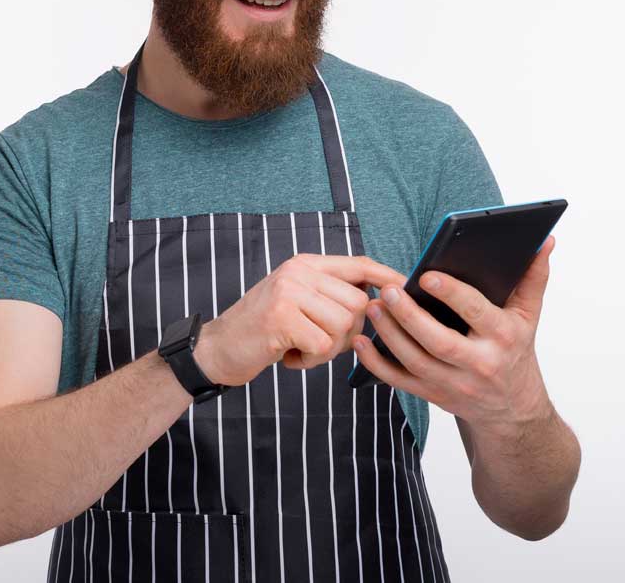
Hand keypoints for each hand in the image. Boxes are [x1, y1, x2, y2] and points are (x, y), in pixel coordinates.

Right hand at [195, 254, 405, 386]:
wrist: (217, 349)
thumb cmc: (263, 331)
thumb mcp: (296, 302)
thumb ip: (330, 296)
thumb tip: (380, 302)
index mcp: (305, 264)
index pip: (359, 264)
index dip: (387, 276)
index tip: (407, 288)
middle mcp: (299, 272)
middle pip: (359, 303)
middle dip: (349, 333)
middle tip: (318, 343)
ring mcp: (289, 292)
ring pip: (343, 326)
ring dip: (327, 350)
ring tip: (299, 349)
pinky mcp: (281, 317)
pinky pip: (322, 345)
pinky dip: (309, 360)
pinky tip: (287, 356)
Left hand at [353, 235, 556, 431]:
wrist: (513, 410)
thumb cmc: (516, 352)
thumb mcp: (528, 316)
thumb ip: (533, 277)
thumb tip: (543, 241)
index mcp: (504, 337)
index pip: (476, 313)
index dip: (452, 294)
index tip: (428, 274)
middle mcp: (479, 363)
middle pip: (439, 341)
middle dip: (410, 315)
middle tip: (388, 290)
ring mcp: (454, 384)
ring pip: (415, 361)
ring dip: (389, 334)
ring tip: (373, 306)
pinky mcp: (433, 396)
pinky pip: (400, 381)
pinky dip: (377, 363)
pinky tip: (361, 341)